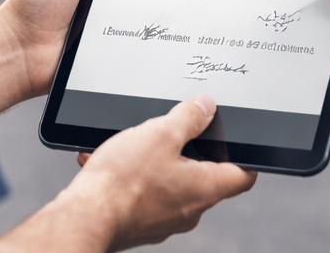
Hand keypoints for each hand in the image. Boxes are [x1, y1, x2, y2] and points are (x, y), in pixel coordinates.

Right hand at [68, 96, 256, 250]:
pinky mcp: (141, 222)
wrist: (85, 216)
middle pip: (205, 175)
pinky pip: (147, 194)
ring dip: (157, 161)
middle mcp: (190, 210)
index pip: (244, 175)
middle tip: (175, 131)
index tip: (238, 142)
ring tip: (136, 145)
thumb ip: (189, 117)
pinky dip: (135, 176)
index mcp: (205, 188)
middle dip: (191, 150)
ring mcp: (165, 219)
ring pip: (172, 182)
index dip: (244, 155)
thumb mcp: (161, 133)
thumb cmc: (122, 182)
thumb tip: (206, 107)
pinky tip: (116, 160)